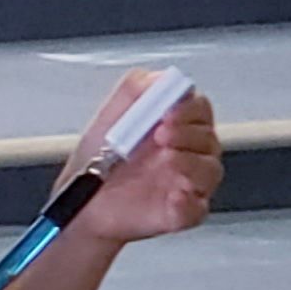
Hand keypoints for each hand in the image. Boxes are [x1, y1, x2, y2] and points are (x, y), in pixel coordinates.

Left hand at [67, 70, 220, 244]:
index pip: (199, 110)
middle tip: (162, 134)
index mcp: (175, 127)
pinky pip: (197, 207)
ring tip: (165, 162)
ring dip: (190, 163)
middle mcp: (187, 153)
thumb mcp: (108, 119)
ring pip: (209, 169)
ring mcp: (188, 184)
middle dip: (188, 132)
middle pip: (208, 137)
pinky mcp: (183, 211)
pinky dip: (187, 201)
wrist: (80, 206)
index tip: (167, 111)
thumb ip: (133, 92)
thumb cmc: (98, 164)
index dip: (188, 108)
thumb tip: (157, 77)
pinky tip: (172, 196)